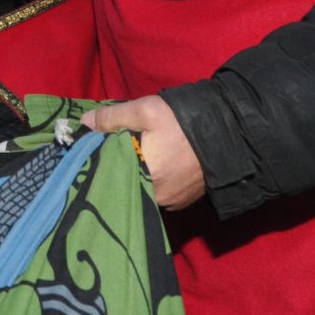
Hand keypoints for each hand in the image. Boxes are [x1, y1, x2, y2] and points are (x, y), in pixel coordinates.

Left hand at [81, 95, 204, 209]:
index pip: (107, 175)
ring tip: (135, 157)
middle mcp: (154, 197)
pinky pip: (157, 195)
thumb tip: (84, 124)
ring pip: (140, 190)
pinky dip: (151, 182)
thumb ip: (111, 118)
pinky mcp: (181, 203)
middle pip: (123, 185)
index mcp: (142, 176)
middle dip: (115, 169)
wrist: (230, 133)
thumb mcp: (145, 110)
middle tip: (114, 151)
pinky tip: (153, 166)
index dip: (98, 162)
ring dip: (135, 176)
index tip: (90, 152)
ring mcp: (169, 203)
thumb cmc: (184, 121)